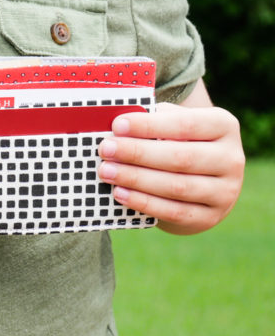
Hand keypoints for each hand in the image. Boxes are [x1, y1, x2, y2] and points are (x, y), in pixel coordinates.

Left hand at [97, 102, 244, 234]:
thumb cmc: (177, 143)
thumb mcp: (171, 125)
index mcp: (223, 125)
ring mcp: (225, 191)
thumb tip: (118, 122)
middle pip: (180, 157)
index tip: (117, 125)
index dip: (149, 125)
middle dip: (137, 153)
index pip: (185, 124)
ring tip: (106, 171)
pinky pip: (174, 211)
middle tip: (105, 149)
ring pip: (176, 186)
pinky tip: (119, 193)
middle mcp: (230, 158)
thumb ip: (152, 120)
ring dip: (136, 179)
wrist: (201, 183)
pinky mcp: (209, 216)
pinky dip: (143, 202)